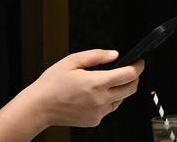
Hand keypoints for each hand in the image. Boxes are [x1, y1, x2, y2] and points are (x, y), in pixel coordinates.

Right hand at [22, 49, 144, 128]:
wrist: (37, 108)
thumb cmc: (50, 85)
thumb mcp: (71, 61)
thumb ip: (96, 56)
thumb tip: (115, 54)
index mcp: (96, 83)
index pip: (130, 74)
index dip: (138, 66)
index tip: (139, 61)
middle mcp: (100, 100)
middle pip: (132, 88)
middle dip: (134, 77)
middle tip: (128, 70)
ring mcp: (98, 112)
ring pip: (121, 99)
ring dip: (121, 90)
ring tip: (106, 83)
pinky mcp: (94, 121)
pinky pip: (109, 109)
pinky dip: (108, 101)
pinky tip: (95, 95)